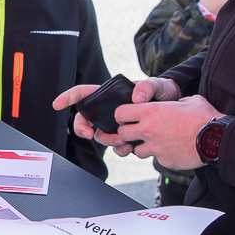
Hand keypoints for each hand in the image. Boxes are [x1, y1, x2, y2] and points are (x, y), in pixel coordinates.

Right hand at [52, 77, 181, 142]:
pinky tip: (130, 147)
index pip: (84, 93)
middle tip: (90, 134)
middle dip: (83, 128)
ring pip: (100, 135)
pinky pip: (117, 146)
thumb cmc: (164, 91)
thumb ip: (147, 87)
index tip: (56, 105)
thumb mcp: (158, 85)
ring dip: (106, 141)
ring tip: (121, 141)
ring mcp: (117, 124)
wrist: (178, 110)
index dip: (68, 98)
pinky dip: (120, 149)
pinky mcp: (127, 136)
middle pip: (85, 119)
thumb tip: (136, 98)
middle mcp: (110, 110)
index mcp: (111, 94)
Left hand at [107, 94, 219, 169]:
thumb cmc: (204, 117)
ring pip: (137, 151)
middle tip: (138, 131)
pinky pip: (156, 159)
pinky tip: (172, 149)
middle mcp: (148, 130)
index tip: (128, 116)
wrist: (217, 139)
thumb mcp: (187, 100)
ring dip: (143, 147)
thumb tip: (174, 104)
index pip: (120, 113)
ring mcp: (155, 148)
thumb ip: (173, 102)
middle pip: (122, 134)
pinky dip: (161, 155)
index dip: (122, 115)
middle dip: (127, 133)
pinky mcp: (164, 161)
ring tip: (158, 141)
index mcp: (150, 112)